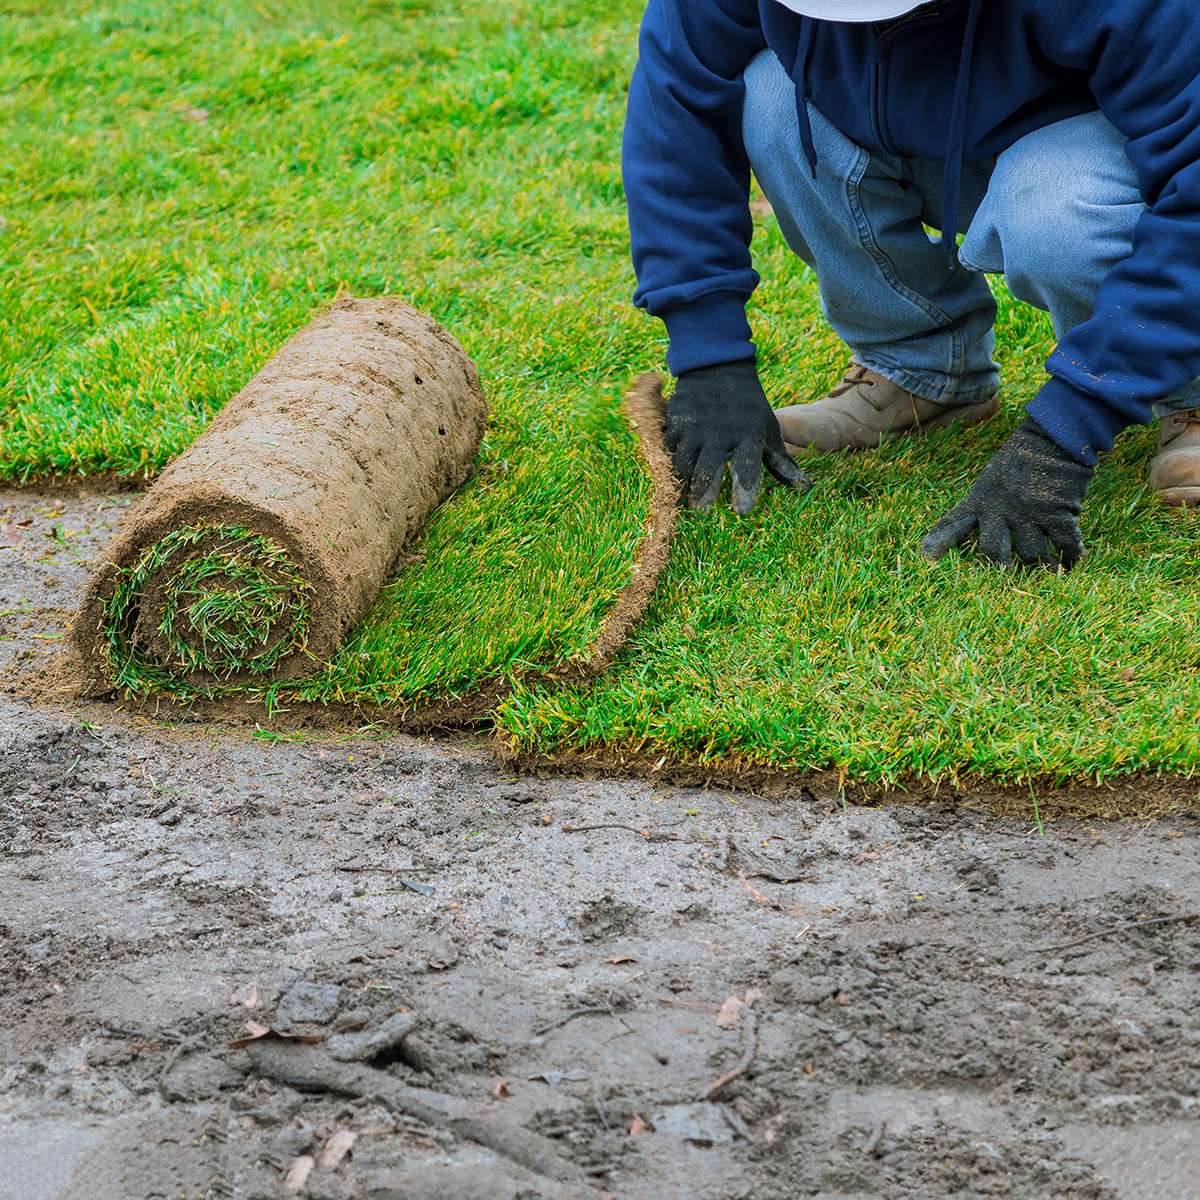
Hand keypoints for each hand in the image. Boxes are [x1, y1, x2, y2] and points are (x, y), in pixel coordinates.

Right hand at [666, 360, 810, 513]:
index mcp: (748, 435)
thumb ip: (782, 463)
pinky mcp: (675, 423)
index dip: (745, 490)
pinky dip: (674, 462)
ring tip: (686, 496)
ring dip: (685, 481)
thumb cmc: (749, 407)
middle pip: (708, 470)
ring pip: (684, 464)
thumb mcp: (768, 430)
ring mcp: (695, 428)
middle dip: (704, 494)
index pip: (747, 467)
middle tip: (701, 514)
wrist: (718, 366)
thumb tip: (806, 489)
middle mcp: (720, 433)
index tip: (743, 512)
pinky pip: (671, 451)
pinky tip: (678, 469)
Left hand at [921, 415, 1093, 568]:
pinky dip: (1072, 555)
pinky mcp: (1058, 514)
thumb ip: (988, 502)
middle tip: (1007, 578)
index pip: (953, 523)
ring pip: (1032, 555)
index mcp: (981, 500)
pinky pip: (1065, 544)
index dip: (939, 542)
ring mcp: (1029, 514)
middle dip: (1000, 569)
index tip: (925, 557)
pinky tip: (1075, 560)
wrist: (1054, 435)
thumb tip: (990, 525)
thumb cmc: (1024, 455)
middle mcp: (1001, 511)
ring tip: (1052, 572)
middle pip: (992, 552)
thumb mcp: (993, 476)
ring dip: (1043, 566)